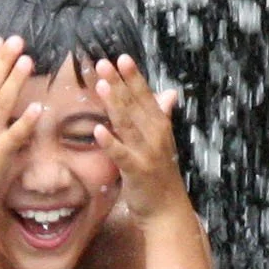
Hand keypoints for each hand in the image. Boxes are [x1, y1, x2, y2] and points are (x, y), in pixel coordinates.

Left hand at [92, 55, 187, 222]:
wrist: (168, 211)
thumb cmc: (161, 177)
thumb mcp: (164, 143)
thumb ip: (162, 116)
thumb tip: (169, 93)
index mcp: (160, 128)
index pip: (146, 97)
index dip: (134, 78)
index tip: (122, 58)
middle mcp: (156, 137)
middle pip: (135, 105)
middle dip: (120, 83)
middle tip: (104, 62)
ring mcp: (147, 153)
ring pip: (128, 124)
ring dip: (114, 104)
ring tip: (100, 84)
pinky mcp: (137, 171)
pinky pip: (122, 155)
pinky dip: (111, 143)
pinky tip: (99, 130)